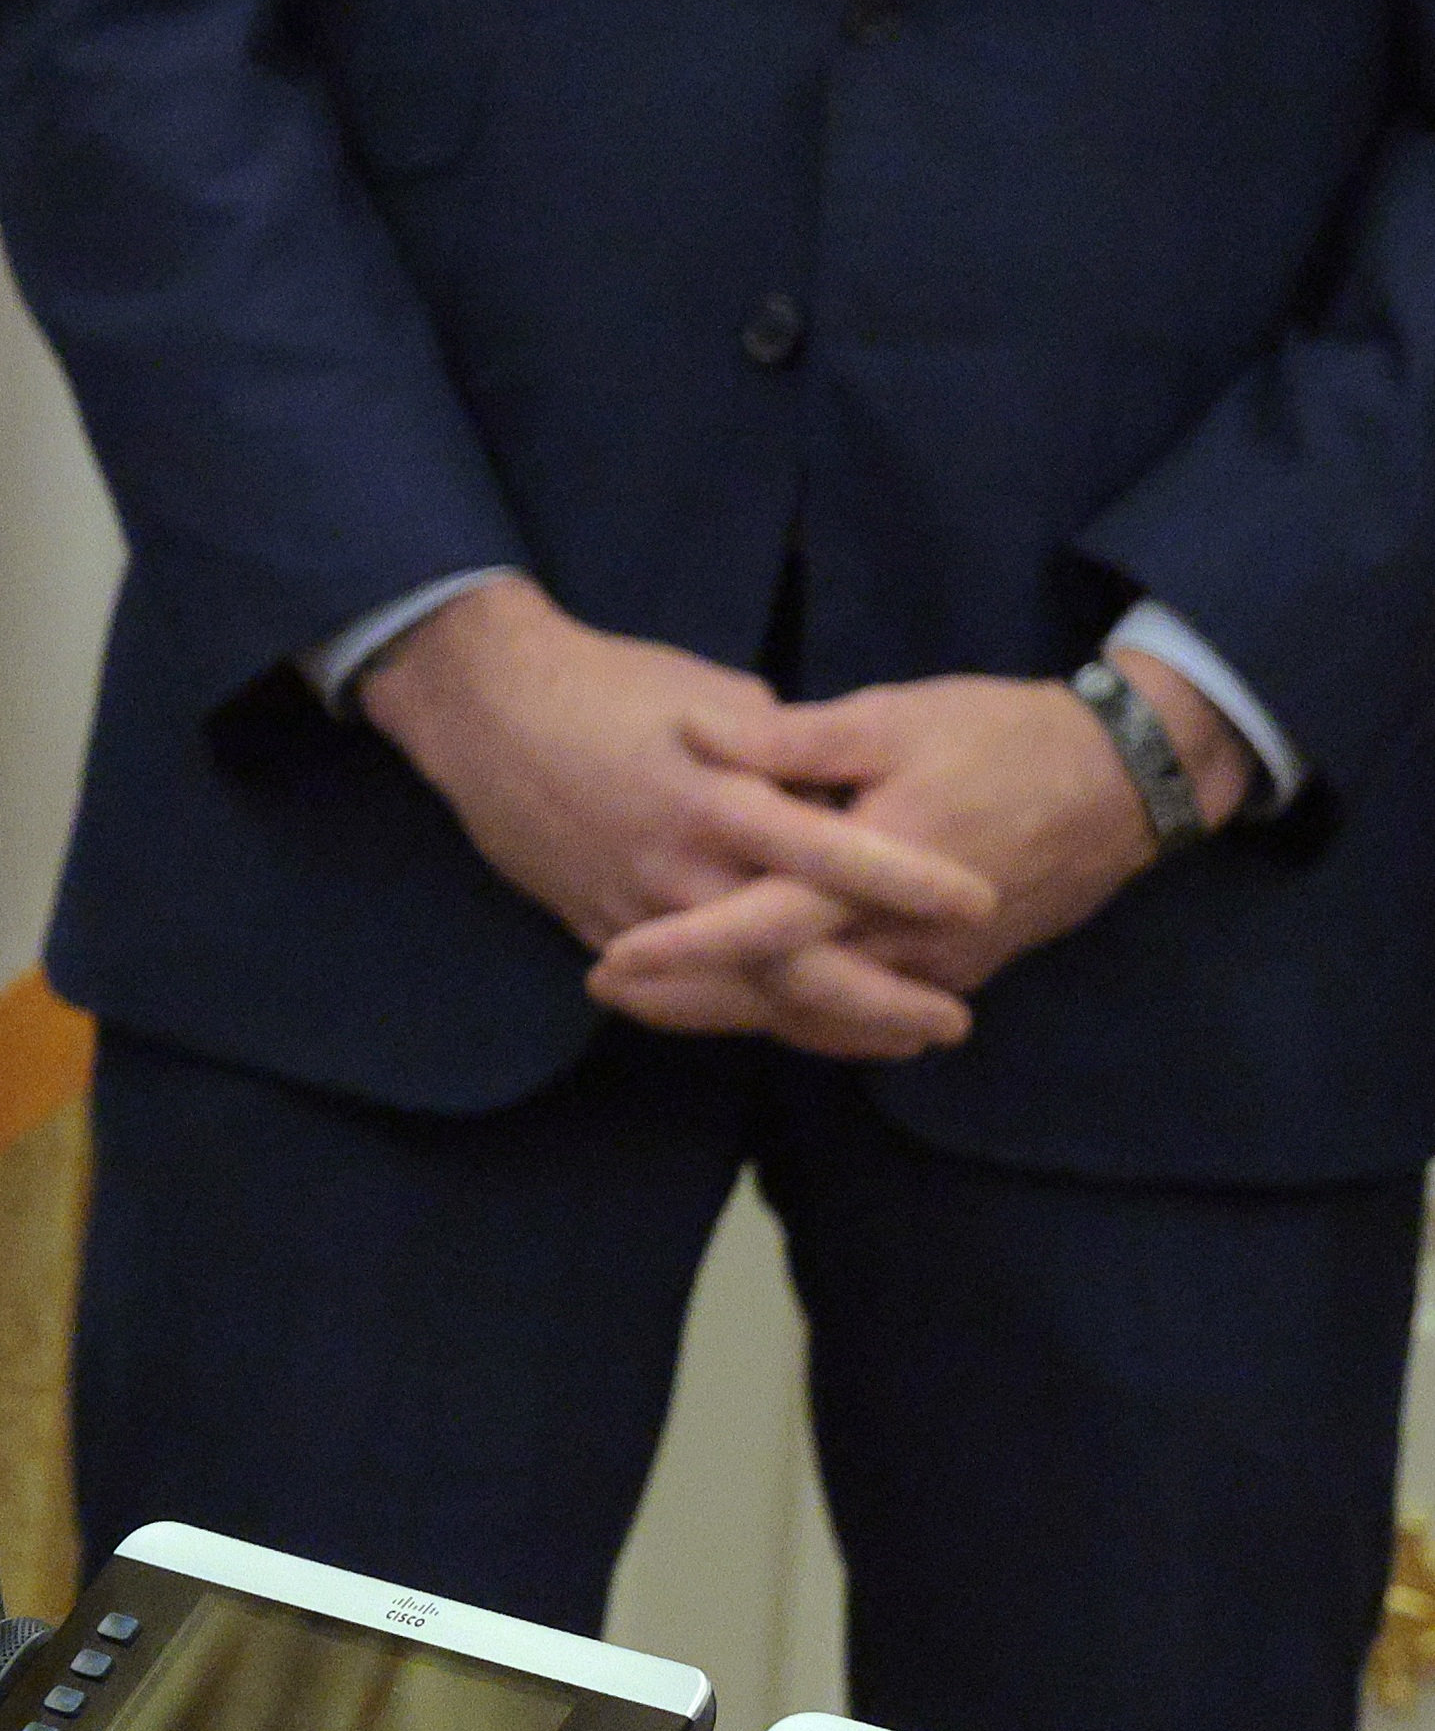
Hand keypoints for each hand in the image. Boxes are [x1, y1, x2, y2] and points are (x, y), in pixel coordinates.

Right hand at [357, 581, 996, 1046]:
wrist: (481, 710)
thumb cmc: (607, 684)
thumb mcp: (714, 693)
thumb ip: (786, 755)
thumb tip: (844, 795)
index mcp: (715, 797)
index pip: (830, 852)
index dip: (907, 882)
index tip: (981, 902)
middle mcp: (679, 868)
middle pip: (792, 962)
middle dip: (878, 1002)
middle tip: (952, 1021)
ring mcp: (636, 910)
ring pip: (743, 994)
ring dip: (825, 1024)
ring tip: (900, 1037)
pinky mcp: (602, 929)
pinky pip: (688, 995)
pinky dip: (753, 1013)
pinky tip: (805, 1022)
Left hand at [585, 661, 1209, 1046]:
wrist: (1126, 781)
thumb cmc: (1002, 736)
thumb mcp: (891, 718)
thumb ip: (789, 740)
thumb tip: (691, 730)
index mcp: (879, 870)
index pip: (764, 927)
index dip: (683, 948)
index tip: (611, 959)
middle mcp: (908, 937)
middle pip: (783, 991)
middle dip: (690, 999)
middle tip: (606, 987)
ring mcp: (940, 964)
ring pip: (825, 1009)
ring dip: (741, 1010)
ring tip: (655, 1000)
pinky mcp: (962, 968)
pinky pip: (871, 1009)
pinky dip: (808, 1011)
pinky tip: (756, 999)